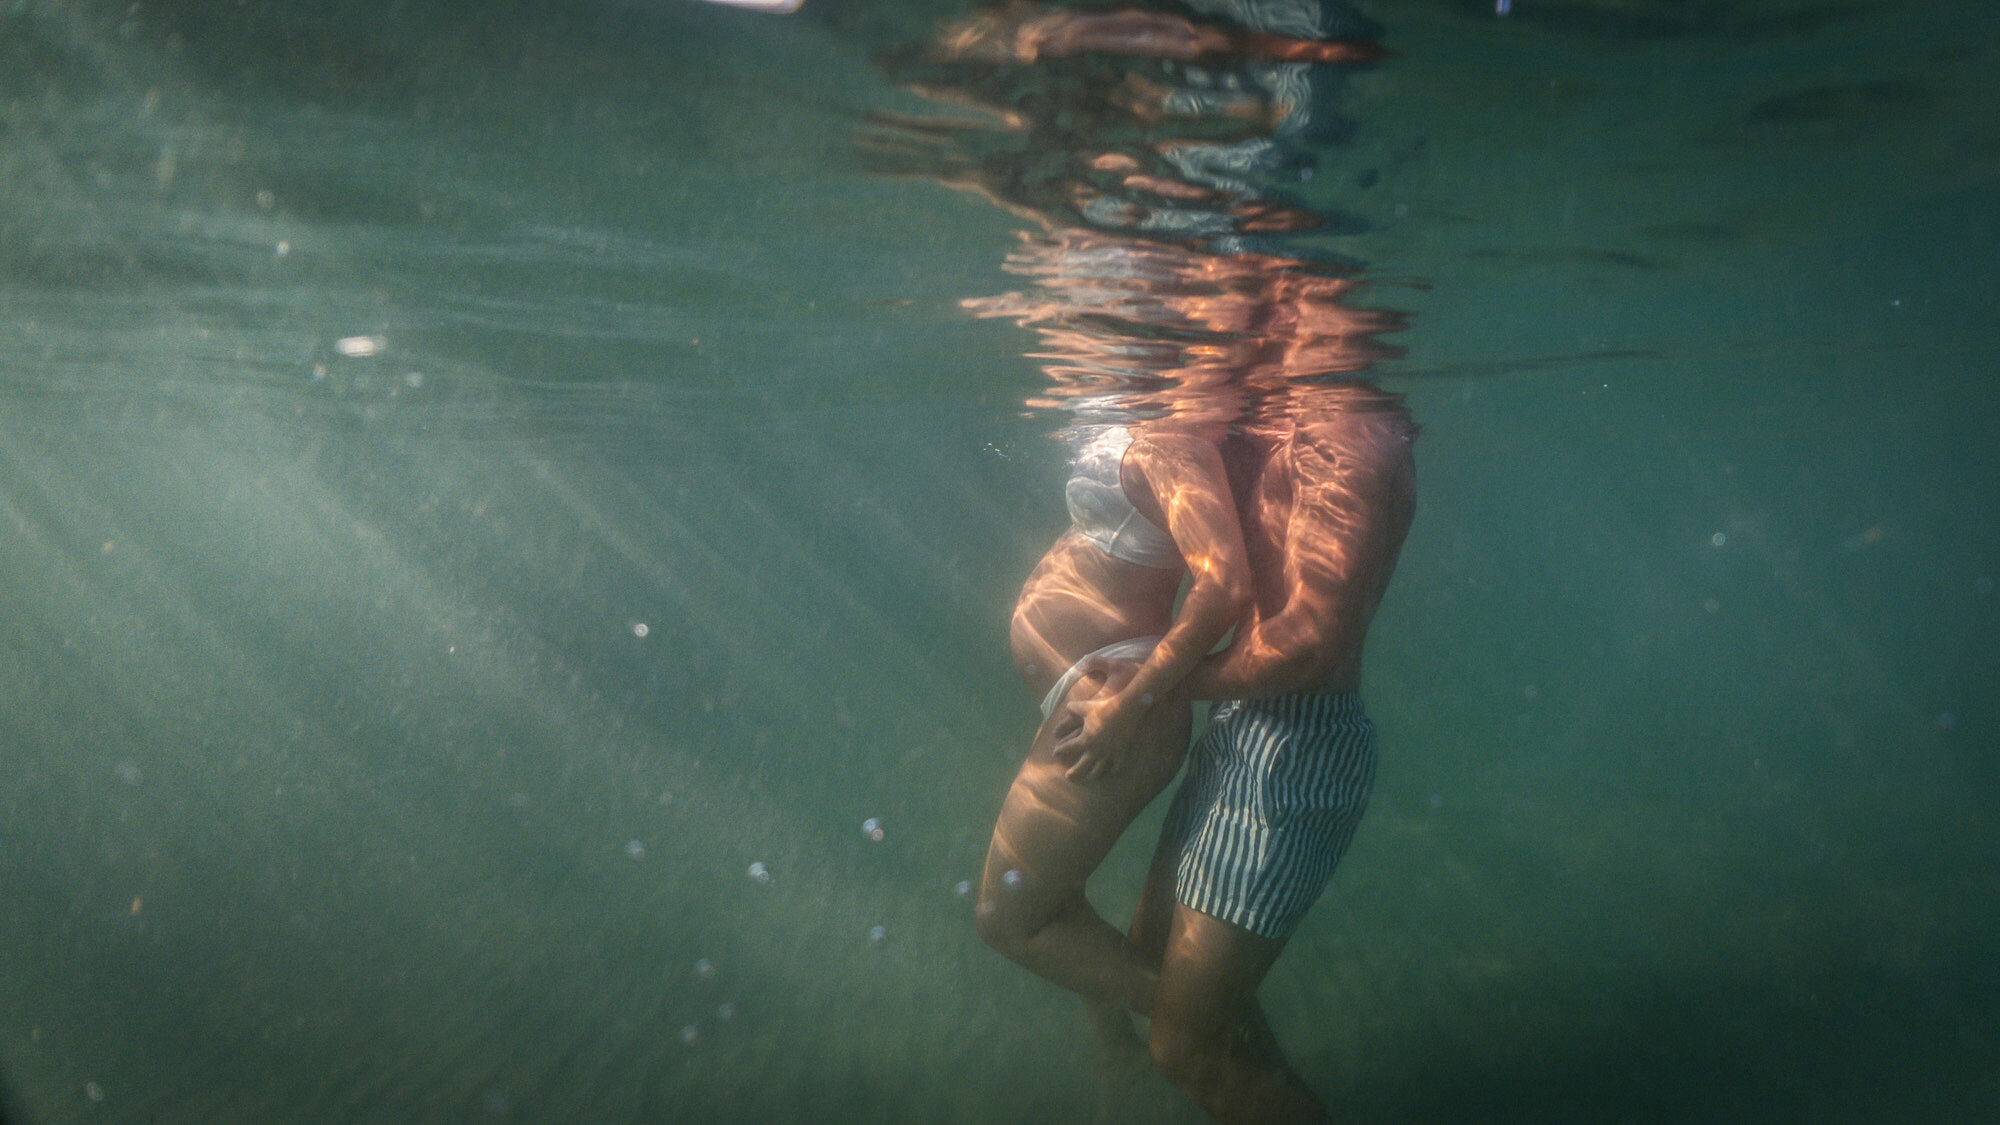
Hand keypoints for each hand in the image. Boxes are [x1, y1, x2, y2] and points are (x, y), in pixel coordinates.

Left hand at [1050, 659, 1146, 780]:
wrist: (1131, 706)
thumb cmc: (1107, 702)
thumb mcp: (1086, 703)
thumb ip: (1074, 707)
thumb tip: (1066, 707)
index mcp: (1086, 738)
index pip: (1068, 748)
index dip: (1060, 750)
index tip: (1055, 752)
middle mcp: (1097, 750)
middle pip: (1082, 767)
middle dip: (1074, 773)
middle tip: (1068, 777)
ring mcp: (1111, 753)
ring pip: (1099, 770)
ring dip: (1091, 775)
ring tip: (1087, 778)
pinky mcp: (1123, 753)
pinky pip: (1116, 765)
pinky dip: (1111, 769)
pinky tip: (1109, 770)